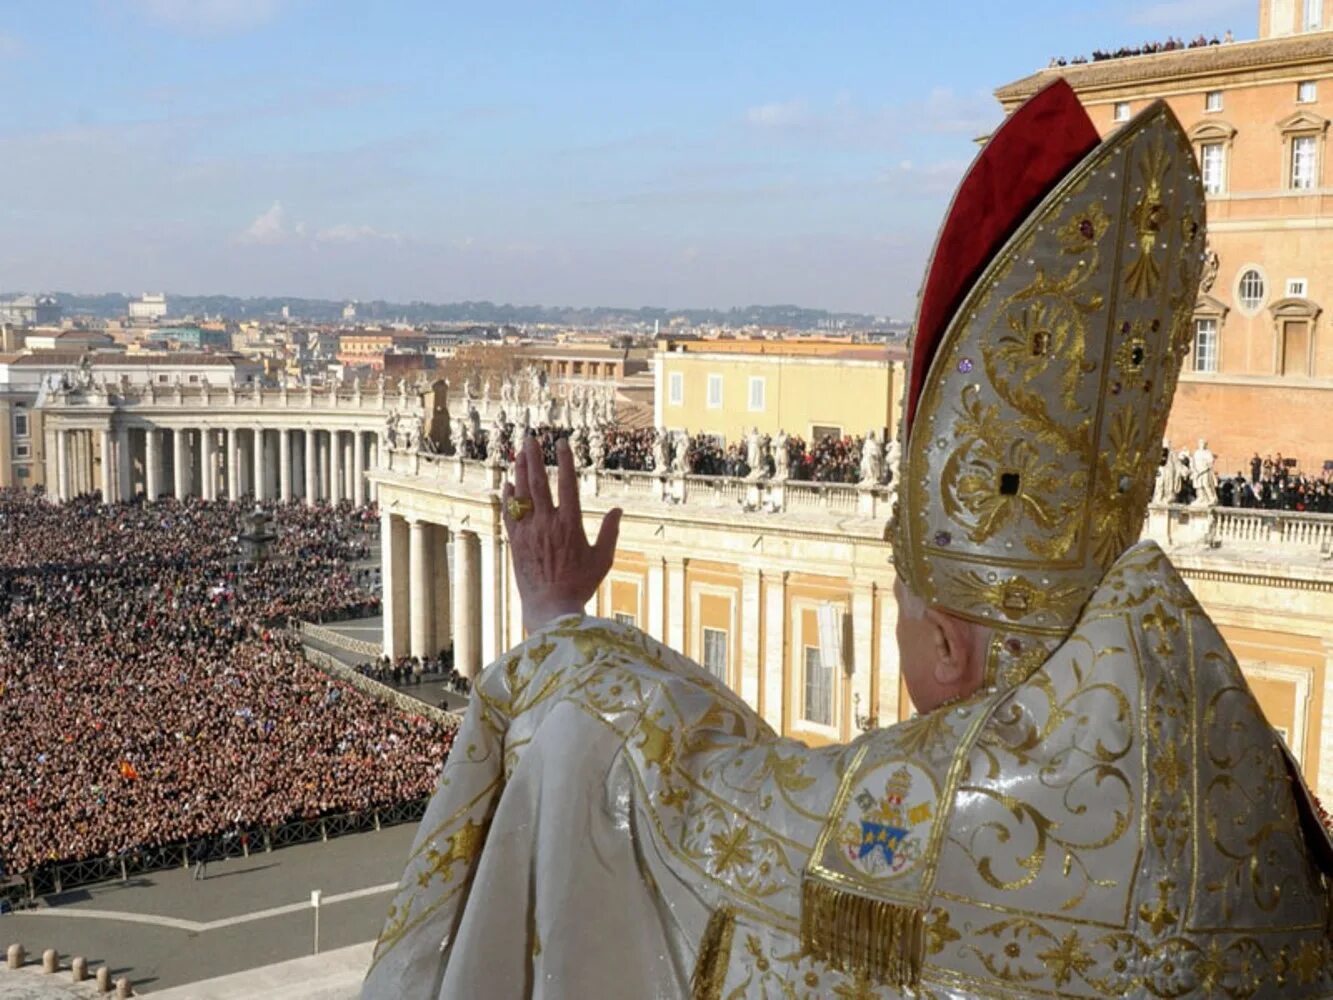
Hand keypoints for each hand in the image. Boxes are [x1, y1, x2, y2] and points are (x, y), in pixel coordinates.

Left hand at [503, 434, 621, 632]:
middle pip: (539, 482)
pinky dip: (508, 497)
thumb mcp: (603, 559)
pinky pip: (509, 514)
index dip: (566, 460)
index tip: (562, 442)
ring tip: (520, 453)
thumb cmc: (580, 585)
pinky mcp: (515, 543)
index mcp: (571, 524)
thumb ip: (610, 532)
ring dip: (520, 471)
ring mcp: (529, 532)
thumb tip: (618, 510)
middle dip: (534, 457)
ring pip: (521, 495)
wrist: (551, 608)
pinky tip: (508, 484)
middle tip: (531, 437)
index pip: (567, 484)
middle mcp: (548, 524)